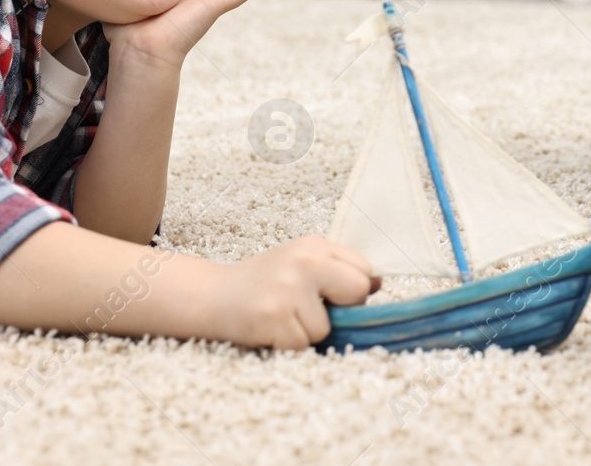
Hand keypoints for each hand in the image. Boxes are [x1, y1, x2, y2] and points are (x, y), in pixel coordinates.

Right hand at [203, 236, 376, 349]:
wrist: (212, 296)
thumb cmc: (262, 282)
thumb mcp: (301, 264)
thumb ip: (337, 270)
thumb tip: (379, 284)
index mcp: (313, 245)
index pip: (363, 270)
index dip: (351, 290)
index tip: (330, 296)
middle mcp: (303, 261)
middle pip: (356, 291)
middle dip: (340, 310)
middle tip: (310, 309)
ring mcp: (287, 289)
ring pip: (326, 328)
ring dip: (307, 332)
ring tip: (282, 317)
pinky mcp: (273, 317)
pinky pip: (302, 345)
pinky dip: (289, 345)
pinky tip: (271, 329)